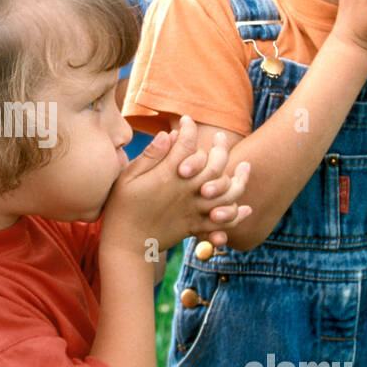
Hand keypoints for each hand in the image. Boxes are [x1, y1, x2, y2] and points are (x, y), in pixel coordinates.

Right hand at [108, 116, 251, 250]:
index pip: (187, 144)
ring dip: (239, 178)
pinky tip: (245, 208)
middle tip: (220, 137)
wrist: (126, 245)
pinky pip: (223, 221)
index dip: (188, 128)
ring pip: (227, 191)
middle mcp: (186, 190)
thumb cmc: (121, 209)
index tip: (186, 121)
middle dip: (220, 147)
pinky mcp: (196, 226)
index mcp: (168, 175)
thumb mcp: (128, 178)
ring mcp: (194, 209)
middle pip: (214, 163)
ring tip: (245, 166)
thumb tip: (169, 134)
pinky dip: (236, 215)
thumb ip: (150, 156)